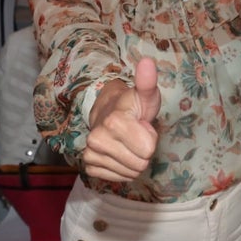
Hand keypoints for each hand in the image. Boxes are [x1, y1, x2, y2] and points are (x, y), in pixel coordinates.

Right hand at [84, 58, 161, 181]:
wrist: (108, 113)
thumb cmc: (133, 105)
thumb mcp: (145, 94)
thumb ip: (147, 82)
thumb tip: (148, 62)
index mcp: (114, 121)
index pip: (148, 149)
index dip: (150, 137)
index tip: (142, 125)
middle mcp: (97, 139)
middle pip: (140, 164)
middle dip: (143, 150)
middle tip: (136, 135)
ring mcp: (91, 154)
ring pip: (130, 173)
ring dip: (134, 159)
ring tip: (128, 142)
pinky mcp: (90, 167)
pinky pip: (118, 178)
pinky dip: (123, 168)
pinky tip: (120, 153)